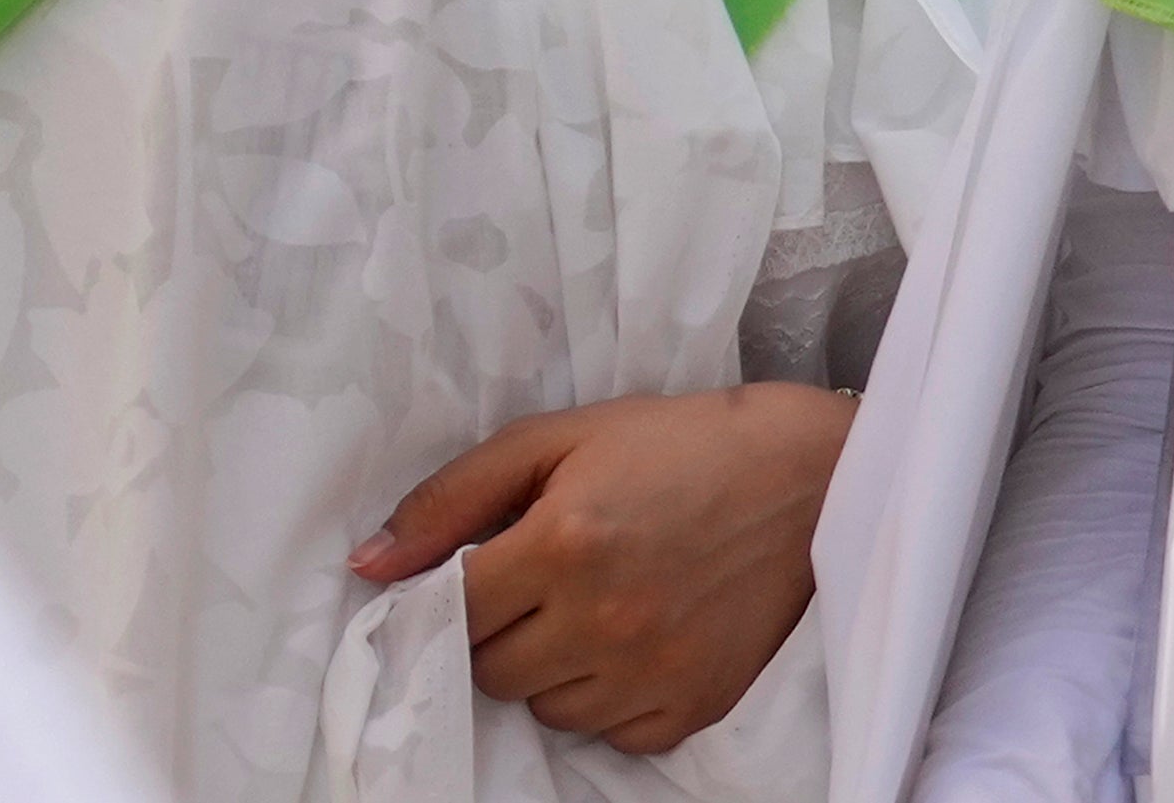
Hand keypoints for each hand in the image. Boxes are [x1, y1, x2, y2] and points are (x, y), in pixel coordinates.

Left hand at [349, 383, 854, 755]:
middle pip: (492, 671)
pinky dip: (608, 698)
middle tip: (540, 581)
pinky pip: (612, 735)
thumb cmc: (674, 446)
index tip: (475, 573)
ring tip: (593, 606)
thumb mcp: (557, 439)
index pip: (453, 611)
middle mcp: (603, 620)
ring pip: (546, 711)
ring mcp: (651, 673)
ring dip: (551, 667)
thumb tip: (369, 564)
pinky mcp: (692, 707)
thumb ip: (452, 498)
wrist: (805, 479)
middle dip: (499, 629)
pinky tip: (635, 640)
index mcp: (562, 544)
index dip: (451, 592)